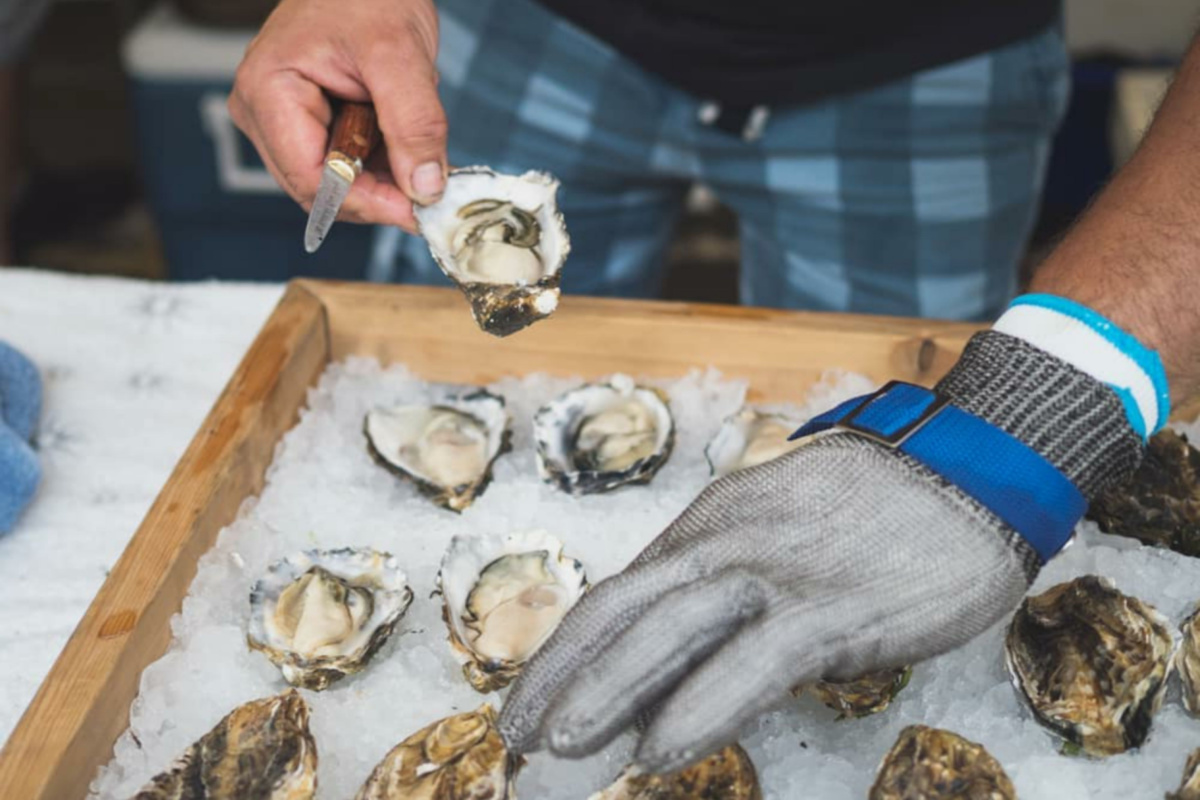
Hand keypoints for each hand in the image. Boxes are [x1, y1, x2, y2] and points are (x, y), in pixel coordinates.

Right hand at [228, 0, 446, 231]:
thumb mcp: (400, 54)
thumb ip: (413, 123)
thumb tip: (424, 189)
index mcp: (268, 92)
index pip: (311, 180)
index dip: (366, 203)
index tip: (417, 209)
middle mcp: (263, 112)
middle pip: (319, 189)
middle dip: (377, 195)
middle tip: (429, 190)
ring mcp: (281, 120)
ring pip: (335, 183)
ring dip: (382, 182)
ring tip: (419, 151)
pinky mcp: (306, 122)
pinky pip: (344, 165)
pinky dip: (381, 167)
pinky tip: (406, 147)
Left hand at [498, 332, 1141, 773]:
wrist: (968, 468)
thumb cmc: (873, 516)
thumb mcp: (780, 540)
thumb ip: (727, 601)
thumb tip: (673, 681)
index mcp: (709, 527)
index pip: (619, 596)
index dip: (565, 652)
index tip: (526, 698)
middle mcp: (725, 544)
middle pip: (621, 611)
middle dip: (560, 675)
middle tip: (514, 733)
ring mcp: (775, 573)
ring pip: (668, 632)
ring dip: (606, 690)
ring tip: (555, 746)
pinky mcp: (832, 609)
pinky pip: (753, 663)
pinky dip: (701, 706)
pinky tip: (660, 749)